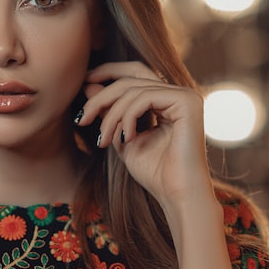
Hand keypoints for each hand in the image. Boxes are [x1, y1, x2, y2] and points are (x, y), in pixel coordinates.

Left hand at [77, 62, 213, 204]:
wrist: (176, 195)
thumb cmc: (154, 173)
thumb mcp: (121, 136)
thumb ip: (109, 111)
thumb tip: (89, 85)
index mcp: (165, 99)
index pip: (134, 73)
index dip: (107, 73)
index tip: (82, 84)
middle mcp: (177, 93)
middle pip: (130, 77)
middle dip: (101, 97)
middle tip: (81, 118)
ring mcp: (185, 95)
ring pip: (134, 89)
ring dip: (111, 115)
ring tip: (103, 140)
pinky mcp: (187, 102)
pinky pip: (145, 97)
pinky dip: (128, 117)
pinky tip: (125, 138)